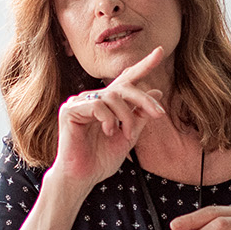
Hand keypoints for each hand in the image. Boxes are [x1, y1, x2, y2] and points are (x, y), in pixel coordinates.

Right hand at [52, 47, 168, 191]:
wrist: (82, 178)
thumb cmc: (101, 160)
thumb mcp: (129, 136)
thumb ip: (140, 115)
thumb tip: (156, 93)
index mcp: (106, 104)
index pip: (126, 80)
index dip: (143, 66)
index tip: (160, 51)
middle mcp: (92, 99)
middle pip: (123, 87)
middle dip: (143, 99)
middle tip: (159, 114)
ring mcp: (79, 102)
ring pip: (112, 96)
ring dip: (127, 116)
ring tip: (126, 134)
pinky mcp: (69, 110)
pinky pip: (97, 105)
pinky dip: (109, 119)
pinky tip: (109, 132)